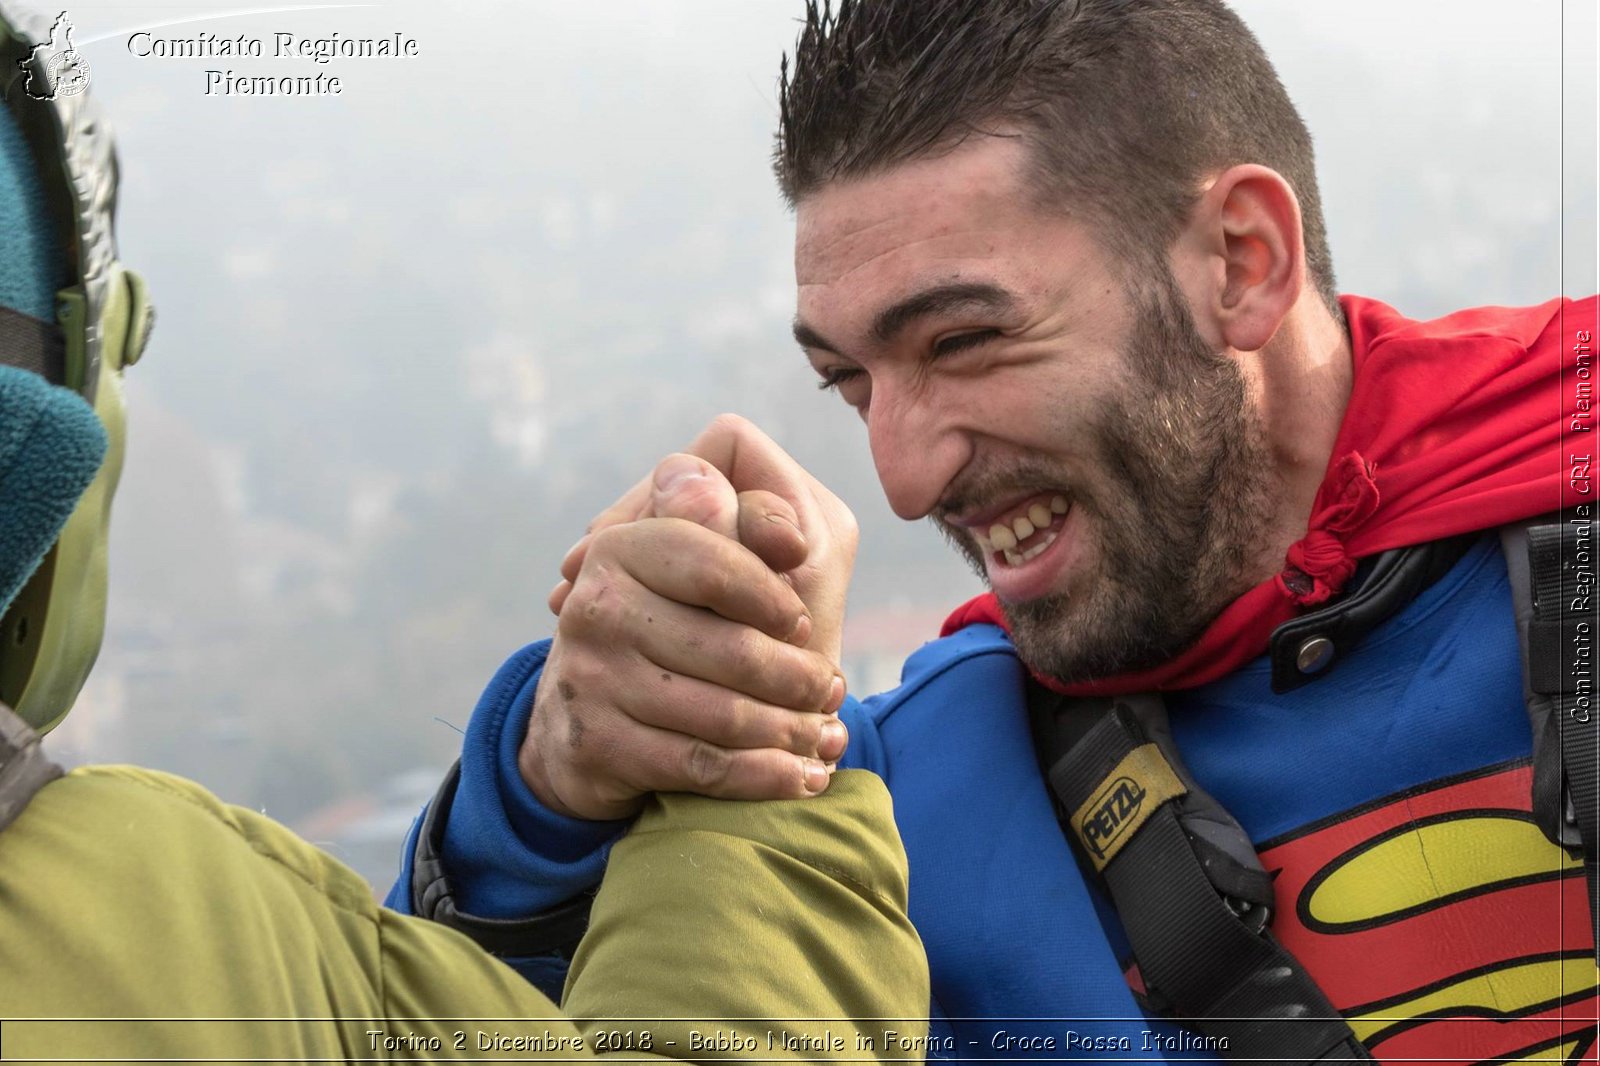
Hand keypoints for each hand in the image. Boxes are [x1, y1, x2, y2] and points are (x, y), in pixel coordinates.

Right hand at [523, 416, 859, 820]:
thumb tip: (793, 541)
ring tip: (828, 736)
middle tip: (833, 692)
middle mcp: (597, 607)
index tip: (803, 624)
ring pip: (726, 714)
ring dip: (793, 732)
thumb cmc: (665, 631)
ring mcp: (591, 678)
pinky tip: (801, 777)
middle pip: (734, 649)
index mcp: (624, 548)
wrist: (582, 722)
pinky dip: (765, 775)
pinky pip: (705, 765)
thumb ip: (746, 532)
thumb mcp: (695, 572)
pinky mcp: (597, 745)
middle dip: (800, 678)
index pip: (719, 565)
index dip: (776, 598)